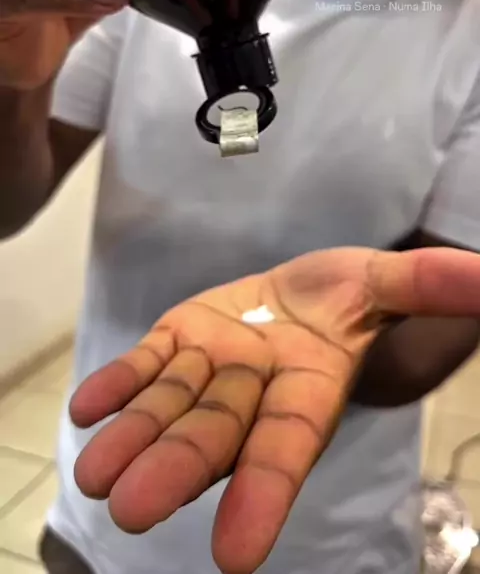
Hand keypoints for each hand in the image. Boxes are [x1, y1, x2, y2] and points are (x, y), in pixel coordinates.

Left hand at [70, 245, 479, 573]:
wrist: (301, 289)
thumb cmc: (347, 295)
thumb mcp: (383, 282)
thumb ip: (424, 287)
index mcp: (307, 393)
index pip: (287, 449)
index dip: (265, 493)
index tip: (236, 554)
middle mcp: (254, 396)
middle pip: (215, 436)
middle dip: (178, 470)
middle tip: (132, 510)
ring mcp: (210, 370)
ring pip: (170, 408)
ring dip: (133, 437)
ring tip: (95, 472)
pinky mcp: (178, 341)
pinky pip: (146, 365)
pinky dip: (119, 385)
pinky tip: (88, 406)